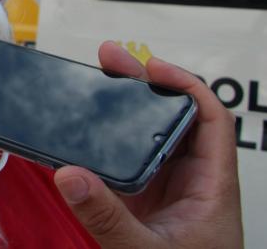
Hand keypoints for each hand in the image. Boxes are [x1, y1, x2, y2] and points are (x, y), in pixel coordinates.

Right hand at [53, 42, 241, 248]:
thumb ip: (107, 219)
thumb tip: (69, 175)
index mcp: (212, 189)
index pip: (211, 120)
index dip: (185, 86)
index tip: (150, 67)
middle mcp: (194, 185)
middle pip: (175, 121)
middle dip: (144, 87)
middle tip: (110, 62)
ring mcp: (169, 196)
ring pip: (151, 141)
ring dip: (125, 113)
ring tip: (97, 84)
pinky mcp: (146, 209)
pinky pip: (128, 167)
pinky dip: (107, 146)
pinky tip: (83, 136)